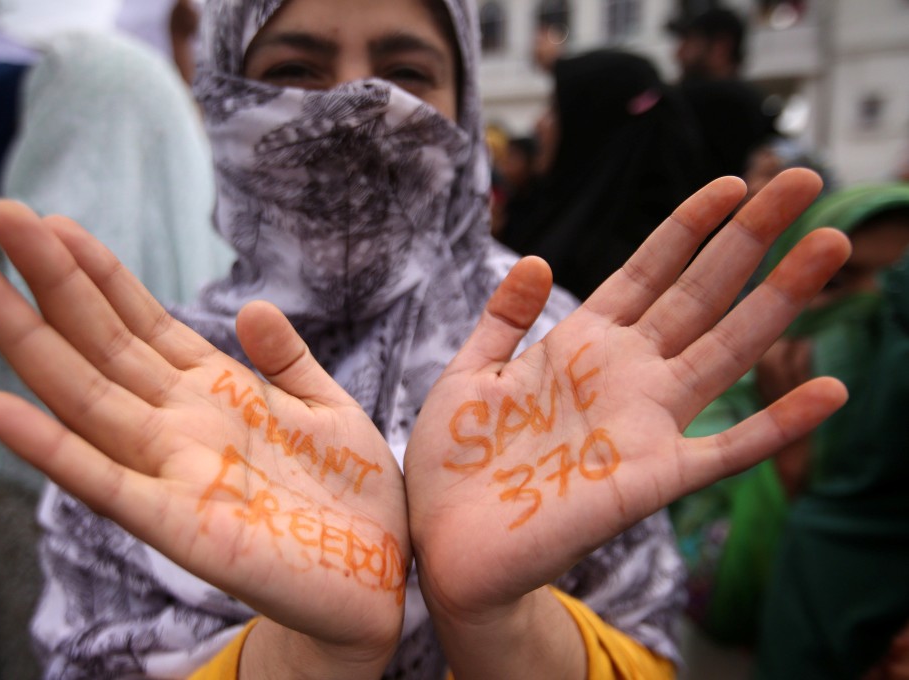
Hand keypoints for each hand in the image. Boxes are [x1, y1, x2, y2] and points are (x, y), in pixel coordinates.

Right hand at [0, 202, 407, 676]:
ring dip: (26, 341)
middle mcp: (180, 423)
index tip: (55, 221)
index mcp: (216, 391)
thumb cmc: (350, 493)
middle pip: (100, 342)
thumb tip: (250, 305)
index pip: (142, 320)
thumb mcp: (328, 408)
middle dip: (49, 281)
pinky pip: (102, 481)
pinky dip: (49, 446)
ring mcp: (171, 471)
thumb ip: (288, 359)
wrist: (377, 574)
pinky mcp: (177, 525)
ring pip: (85, 395)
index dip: (100, 272)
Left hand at [405, 170, 849, 671]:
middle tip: (804, 178)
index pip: (648, 271)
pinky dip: (778, 422)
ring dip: (780, 298)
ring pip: (727, 349)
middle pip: (701, 292)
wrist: (445, 546)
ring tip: (832, 243)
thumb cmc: (454, 463)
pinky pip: (728, 448)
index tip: (732, 182)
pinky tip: (829, 389)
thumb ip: (503, 319)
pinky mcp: (652, 479)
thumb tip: (536, 258)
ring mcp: (644, 423)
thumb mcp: (469, 375)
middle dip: (752, 235)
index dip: (689, 226)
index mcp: (580, 346)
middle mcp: (623, 375)